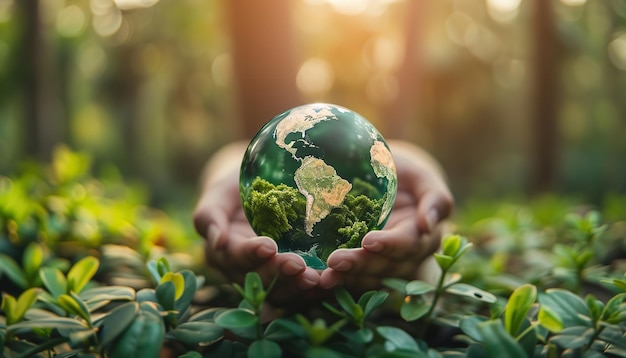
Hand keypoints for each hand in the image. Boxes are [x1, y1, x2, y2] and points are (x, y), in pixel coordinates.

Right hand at [193, 143, 321, 305]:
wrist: (256, 190)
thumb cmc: (234, 187)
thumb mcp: (218, 193)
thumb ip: (210, 214)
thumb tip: (216, 240)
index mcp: (222, 251)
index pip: (235, 256)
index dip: (250, 254)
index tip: (269, 246)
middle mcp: (241, 270)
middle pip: (258, 278)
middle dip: (277, 273)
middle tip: (298, 265)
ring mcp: (264, 276)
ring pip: (278, 290)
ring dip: (296, 286)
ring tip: (316, 279)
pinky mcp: (285, 278)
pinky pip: (297, 288)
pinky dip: (311, 290)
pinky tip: (327, 284)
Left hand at [319, 140, 453, 292]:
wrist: (387, 181)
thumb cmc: (406, 174)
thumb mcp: (423, 176)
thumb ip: (434, 197)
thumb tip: (429, 224)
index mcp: (424, 235)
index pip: (409, 244)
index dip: (390, 244)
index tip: (368, 241)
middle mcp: (407, 257)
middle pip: (387, 267)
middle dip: (361, 265)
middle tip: (335, 261)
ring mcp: (386, 266)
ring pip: (370, 279)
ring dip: (347, 280)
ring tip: (323, 277)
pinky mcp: (365, 270)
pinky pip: (353, 281)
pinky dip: (337, 283)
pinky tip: (316, 283)